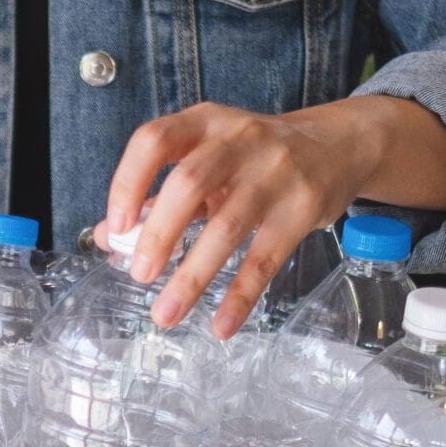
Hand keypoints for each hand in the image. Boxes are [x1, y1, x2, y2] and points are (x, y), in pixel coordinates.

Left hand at [104, 96, 445, 337]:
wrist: (336, 145)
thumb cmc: (254, 158)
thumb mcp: (207, 158)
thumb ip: (158, 194)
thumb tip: (109, 237)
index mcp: (204, 122)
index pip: (154, 141)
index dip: (129, 182)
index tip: (117, 225)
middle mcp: (239, 140)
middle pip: (190, 183)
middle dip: (159, 233)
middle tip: (140, 275)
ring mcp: (275, 173)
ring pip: (227, 227)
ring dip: (192, 275)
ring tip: (166, 313)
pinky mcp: (302, 208)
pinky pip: (265, 258)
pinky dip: (240, 295)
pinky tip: (222, 324)